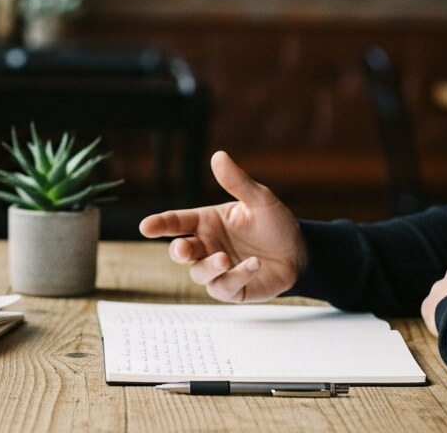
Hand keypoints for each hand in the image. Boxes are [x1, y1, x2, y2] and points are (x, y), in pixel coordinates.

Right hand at [139, 151, 303, 302]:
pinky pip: (224, 287)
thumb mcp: (260, 199)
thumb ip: (237, 182)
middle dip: (178, 251)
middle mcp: (207, 246)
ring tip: (225, 258)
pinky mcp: (232, 290)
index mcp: (206, 222)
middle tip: (184, 249)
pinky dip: (237, 277)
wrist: (300, 254)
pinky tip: (254, 264)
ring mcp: (218, 271)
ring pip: (199, 273)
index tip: (146, 227)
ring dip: (210, 266)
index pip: (177, 222)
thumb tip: (218, 156)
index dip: (160, 224)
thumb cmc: (275, 225)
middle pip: (180, 251)